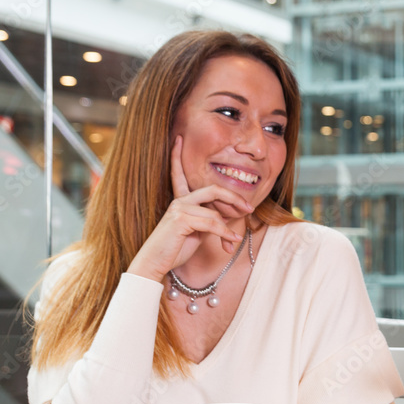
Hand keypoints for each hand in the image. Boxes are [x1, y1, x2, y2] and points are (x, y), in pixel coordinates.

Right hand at [126, 136, 253, 281]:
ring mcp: (179, 209)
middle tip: (248, 208)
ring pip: (215, 211)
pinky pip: (212, 223)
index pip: (179, 174)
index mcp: (180, 200)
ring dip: (230, 226)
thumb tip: (228, 217)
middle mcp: (179, 201)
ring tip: (236, 238)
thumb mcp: (197, 232)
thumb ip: (210, 220)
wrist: (155, 264)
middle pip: (213, 189)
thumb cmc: (174, 249)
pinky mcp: (180, 220)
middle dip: (234, 197)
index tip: (178, 139)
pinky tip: (231, 241)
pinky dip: (225, 233)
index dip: (177, 156)